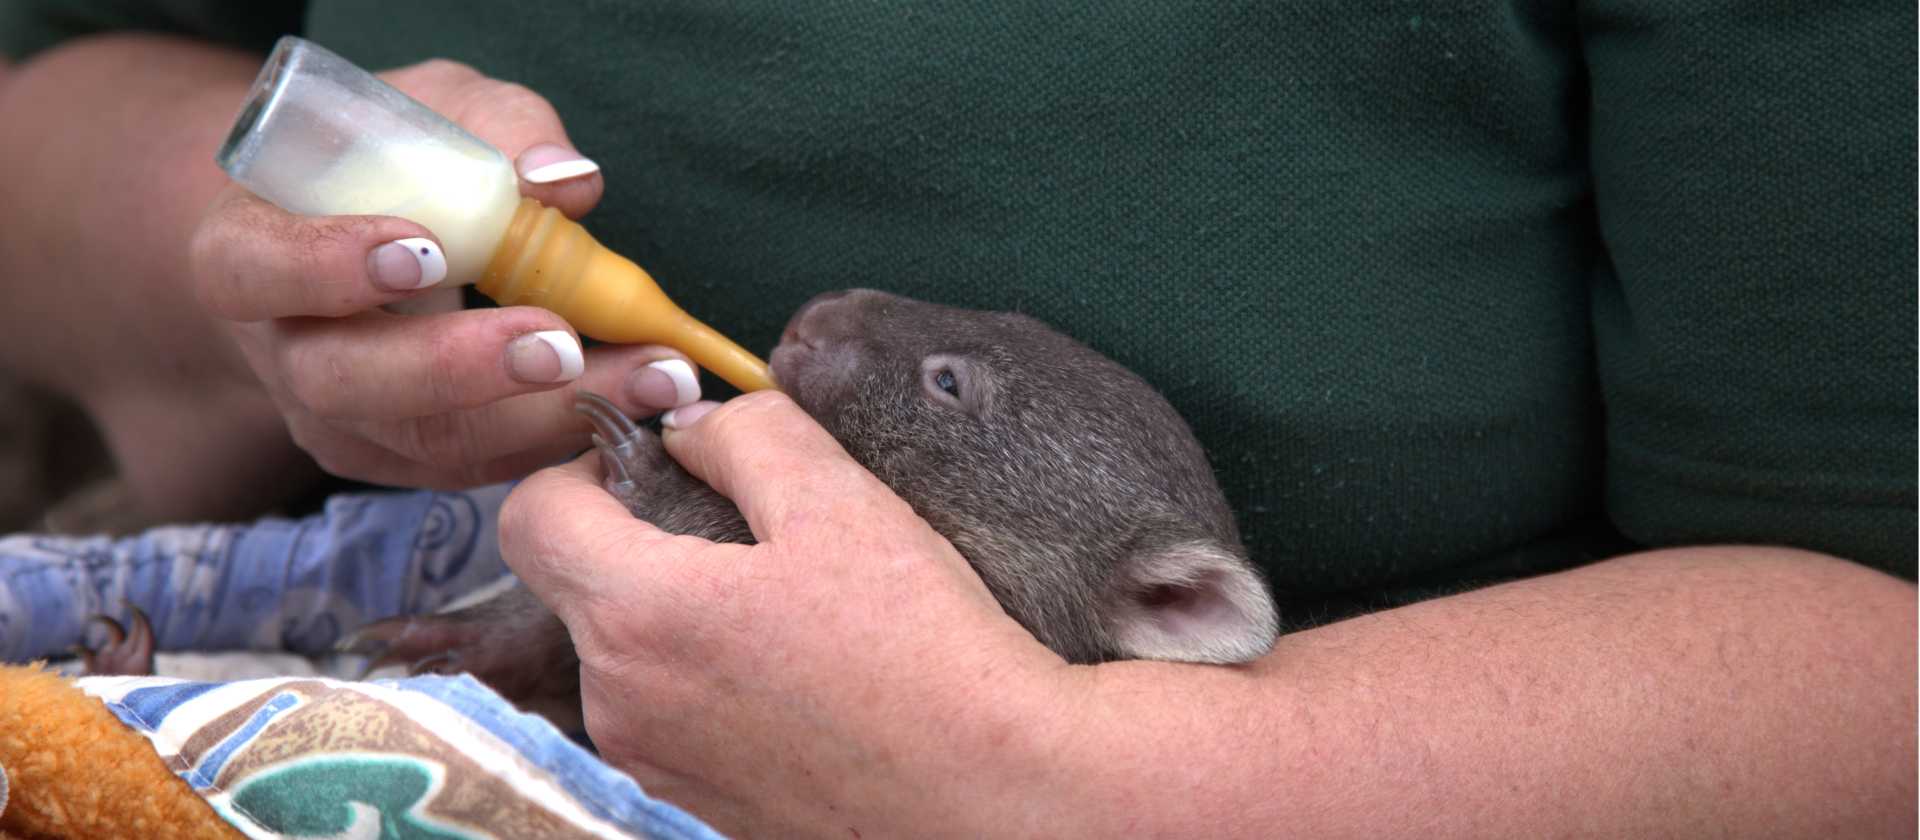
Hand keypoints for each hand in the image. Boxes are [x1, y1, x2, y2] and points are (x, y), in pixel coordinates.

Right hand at [189, 59, 687, 487]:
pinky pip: (478, 464)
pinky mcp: (403, 457)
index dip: (329, 267)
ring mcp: (338, 418)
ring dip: (543, 415)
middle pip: (344, 381)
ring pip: (425, 442)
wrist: (359, 234)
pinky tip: (636, 395)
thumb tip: (567, 180)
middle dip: (459, 367)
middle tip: (558, 344)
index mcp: (248, 249)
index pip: (257, 270)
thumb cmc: (391, 161)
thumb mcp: (432, 110)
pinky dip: (561, 434)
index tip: (428, 253)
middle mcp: (281, 348)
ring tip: (644, 374)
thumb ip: (492, 128)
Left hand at [498, 391, 1080, 836]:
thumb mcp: (839, 501)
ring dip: (682, 617)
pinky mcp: (696, 806)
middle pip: (579, 589)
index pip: (530, 517)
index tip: (651, 468)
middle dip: (640, 544)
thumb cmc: (922, 649)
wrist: (992, 793)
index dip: (579, 472)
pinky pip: (672, 717)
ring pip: (629, 656)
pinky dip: (713, 683)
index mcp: (637, 614)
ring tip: (790, 612)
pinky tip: (802, 676)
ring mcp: (654, 764)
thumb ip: (748, 435)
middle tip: (747, 534)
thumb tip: (693, 431)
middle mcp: (620, 703)